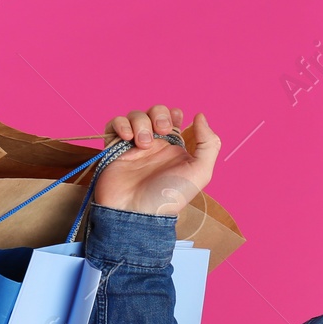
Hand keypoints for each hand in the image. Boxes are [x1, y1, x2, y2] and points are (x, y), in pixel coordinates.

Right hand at [91, 104, 219, 216]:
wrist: (135, 211)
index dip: (173, 114)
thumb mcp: (200, 173)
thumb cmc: (168, 197)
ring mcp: (134, 146)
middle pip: (155, 112)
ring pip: (135, 116)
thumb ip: (208, 143)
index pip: (174, 118)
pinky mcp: (115, 148)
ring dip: (140, 123)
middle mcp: (155, 145)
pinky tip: (127, 138)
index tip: (174, 125)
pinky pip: (114, 124)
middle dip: (159, 114)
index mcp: (175, 148)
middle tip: (161, 130)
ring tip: (143, 144)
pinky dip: (121, 125)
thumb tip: (200, 116)